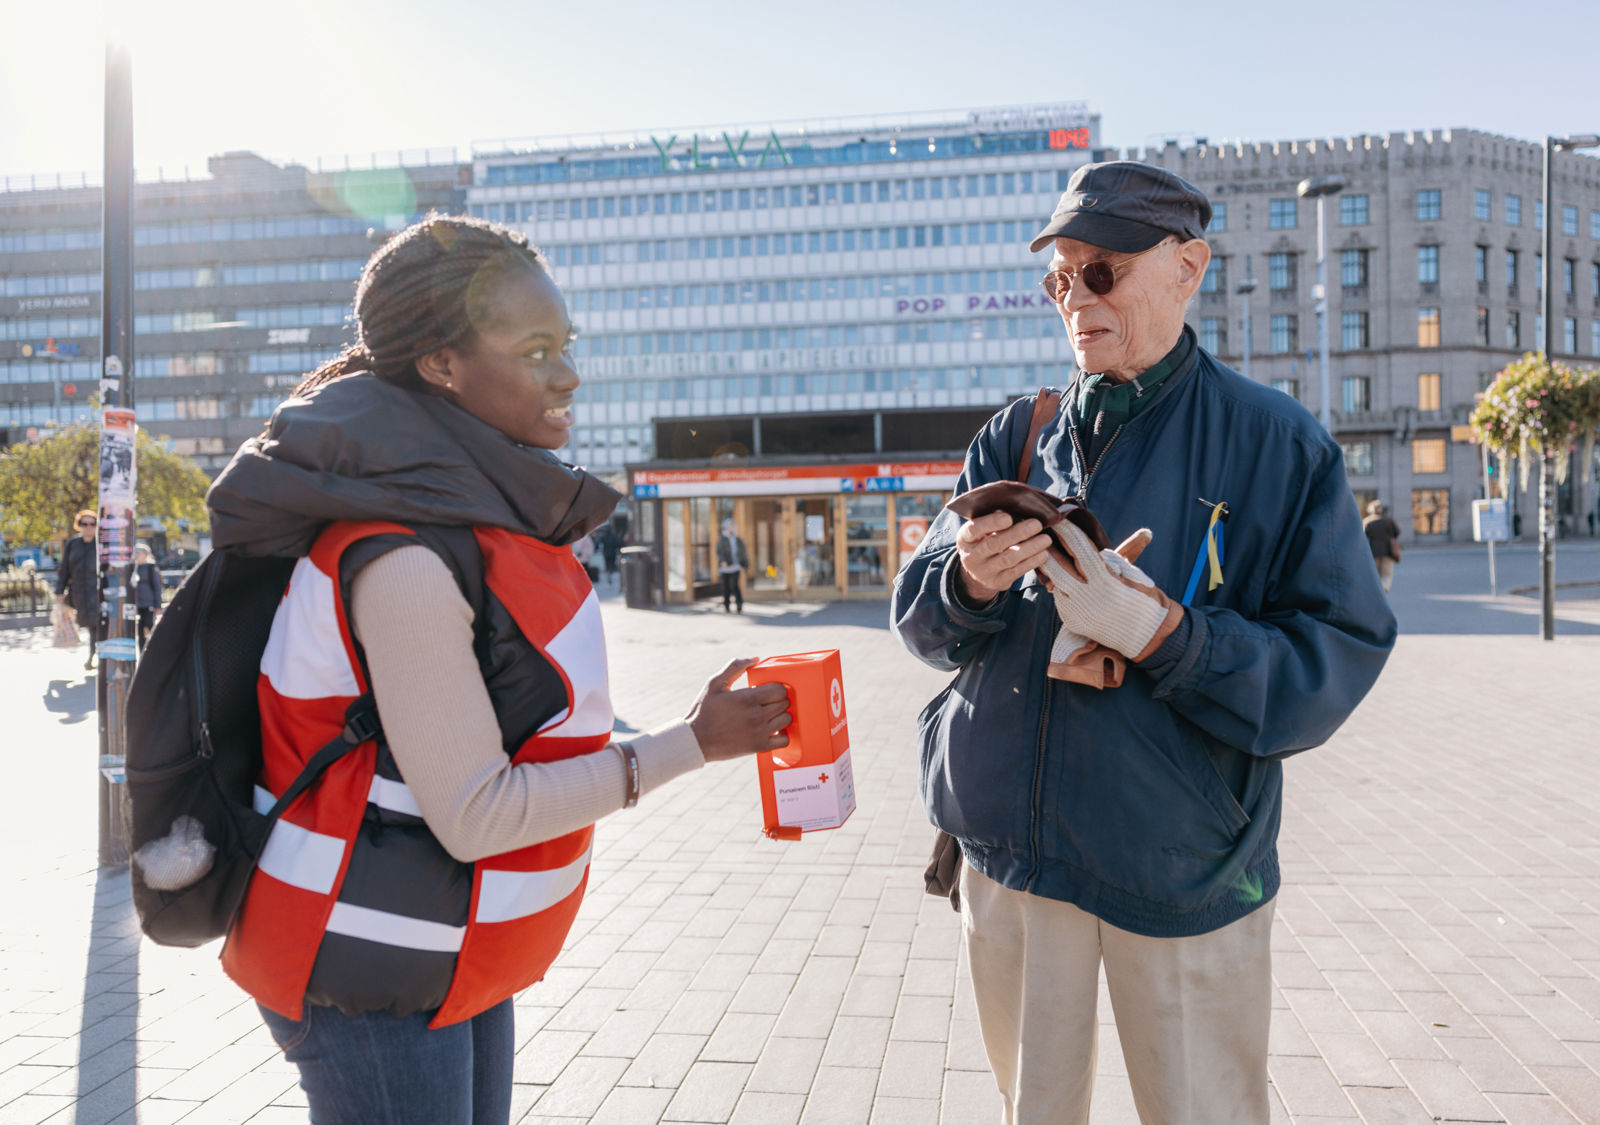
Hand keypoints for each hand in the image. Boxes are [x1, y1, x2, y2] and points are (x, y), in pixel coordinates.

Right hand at [687, 657, 792, 761]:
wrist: (696, 741)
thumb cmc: (704, 710)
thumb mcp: (714, 684)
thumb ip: (735, 667)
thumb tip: (755, 659)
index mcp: (747, 698)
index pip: (780, 690)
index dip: (776, 688)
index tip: (769, 691)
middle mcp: (756, 715)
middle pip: (784, 703)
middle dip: (778, 700)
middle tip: (767, 702)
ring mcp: (759, 732)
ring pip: (786, 719)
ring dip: (780, 716)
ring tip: (770, 715)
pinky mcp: (759, 747)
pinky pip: (784, 740)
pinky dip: (782, 735)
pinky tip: (772, 730)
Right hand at [955, 512, 1051, 602]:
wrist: (978, 572)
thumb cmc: (984, 540)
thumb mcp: (981, 530)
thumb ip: (993, 517)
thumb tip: (1017, 502)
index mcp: (965, 538)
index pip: (974, 529)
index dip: (991, 523)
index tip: (1008, 517)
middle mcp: (971, 556)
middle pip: (993, 544)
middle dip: (1017, 533)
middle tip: (1036, 524)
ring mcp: (984, 571)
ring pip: (1008, 559)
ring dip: (1029, 548)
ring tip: (1046, 539)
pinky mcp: (998, 581)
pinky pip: (1016, 571)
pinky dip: (1032, 561)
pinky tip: (1043, 553)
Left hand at [1039, 523, 1179, 659]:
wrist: (1147, 635)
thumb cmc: (1144, 599)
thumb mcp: (1135, 573)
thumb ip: (1118, 556)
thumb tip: (1112, 544)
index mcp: (1106, 582)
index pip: (1081, 551)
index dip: (1068, 533)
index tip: (1058, 519)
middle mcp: (1089, 599)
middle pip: (1057, 569)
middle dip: (1048, 552)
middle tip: (1041, 537)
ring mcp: (1078, 613)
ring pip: (1056, 584)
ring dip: (1053, 570)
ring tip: (1048, 555)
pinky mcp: (1072, 623)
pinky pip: (1060, 599)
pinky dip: (1061, 588)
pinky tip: (1061, 578)